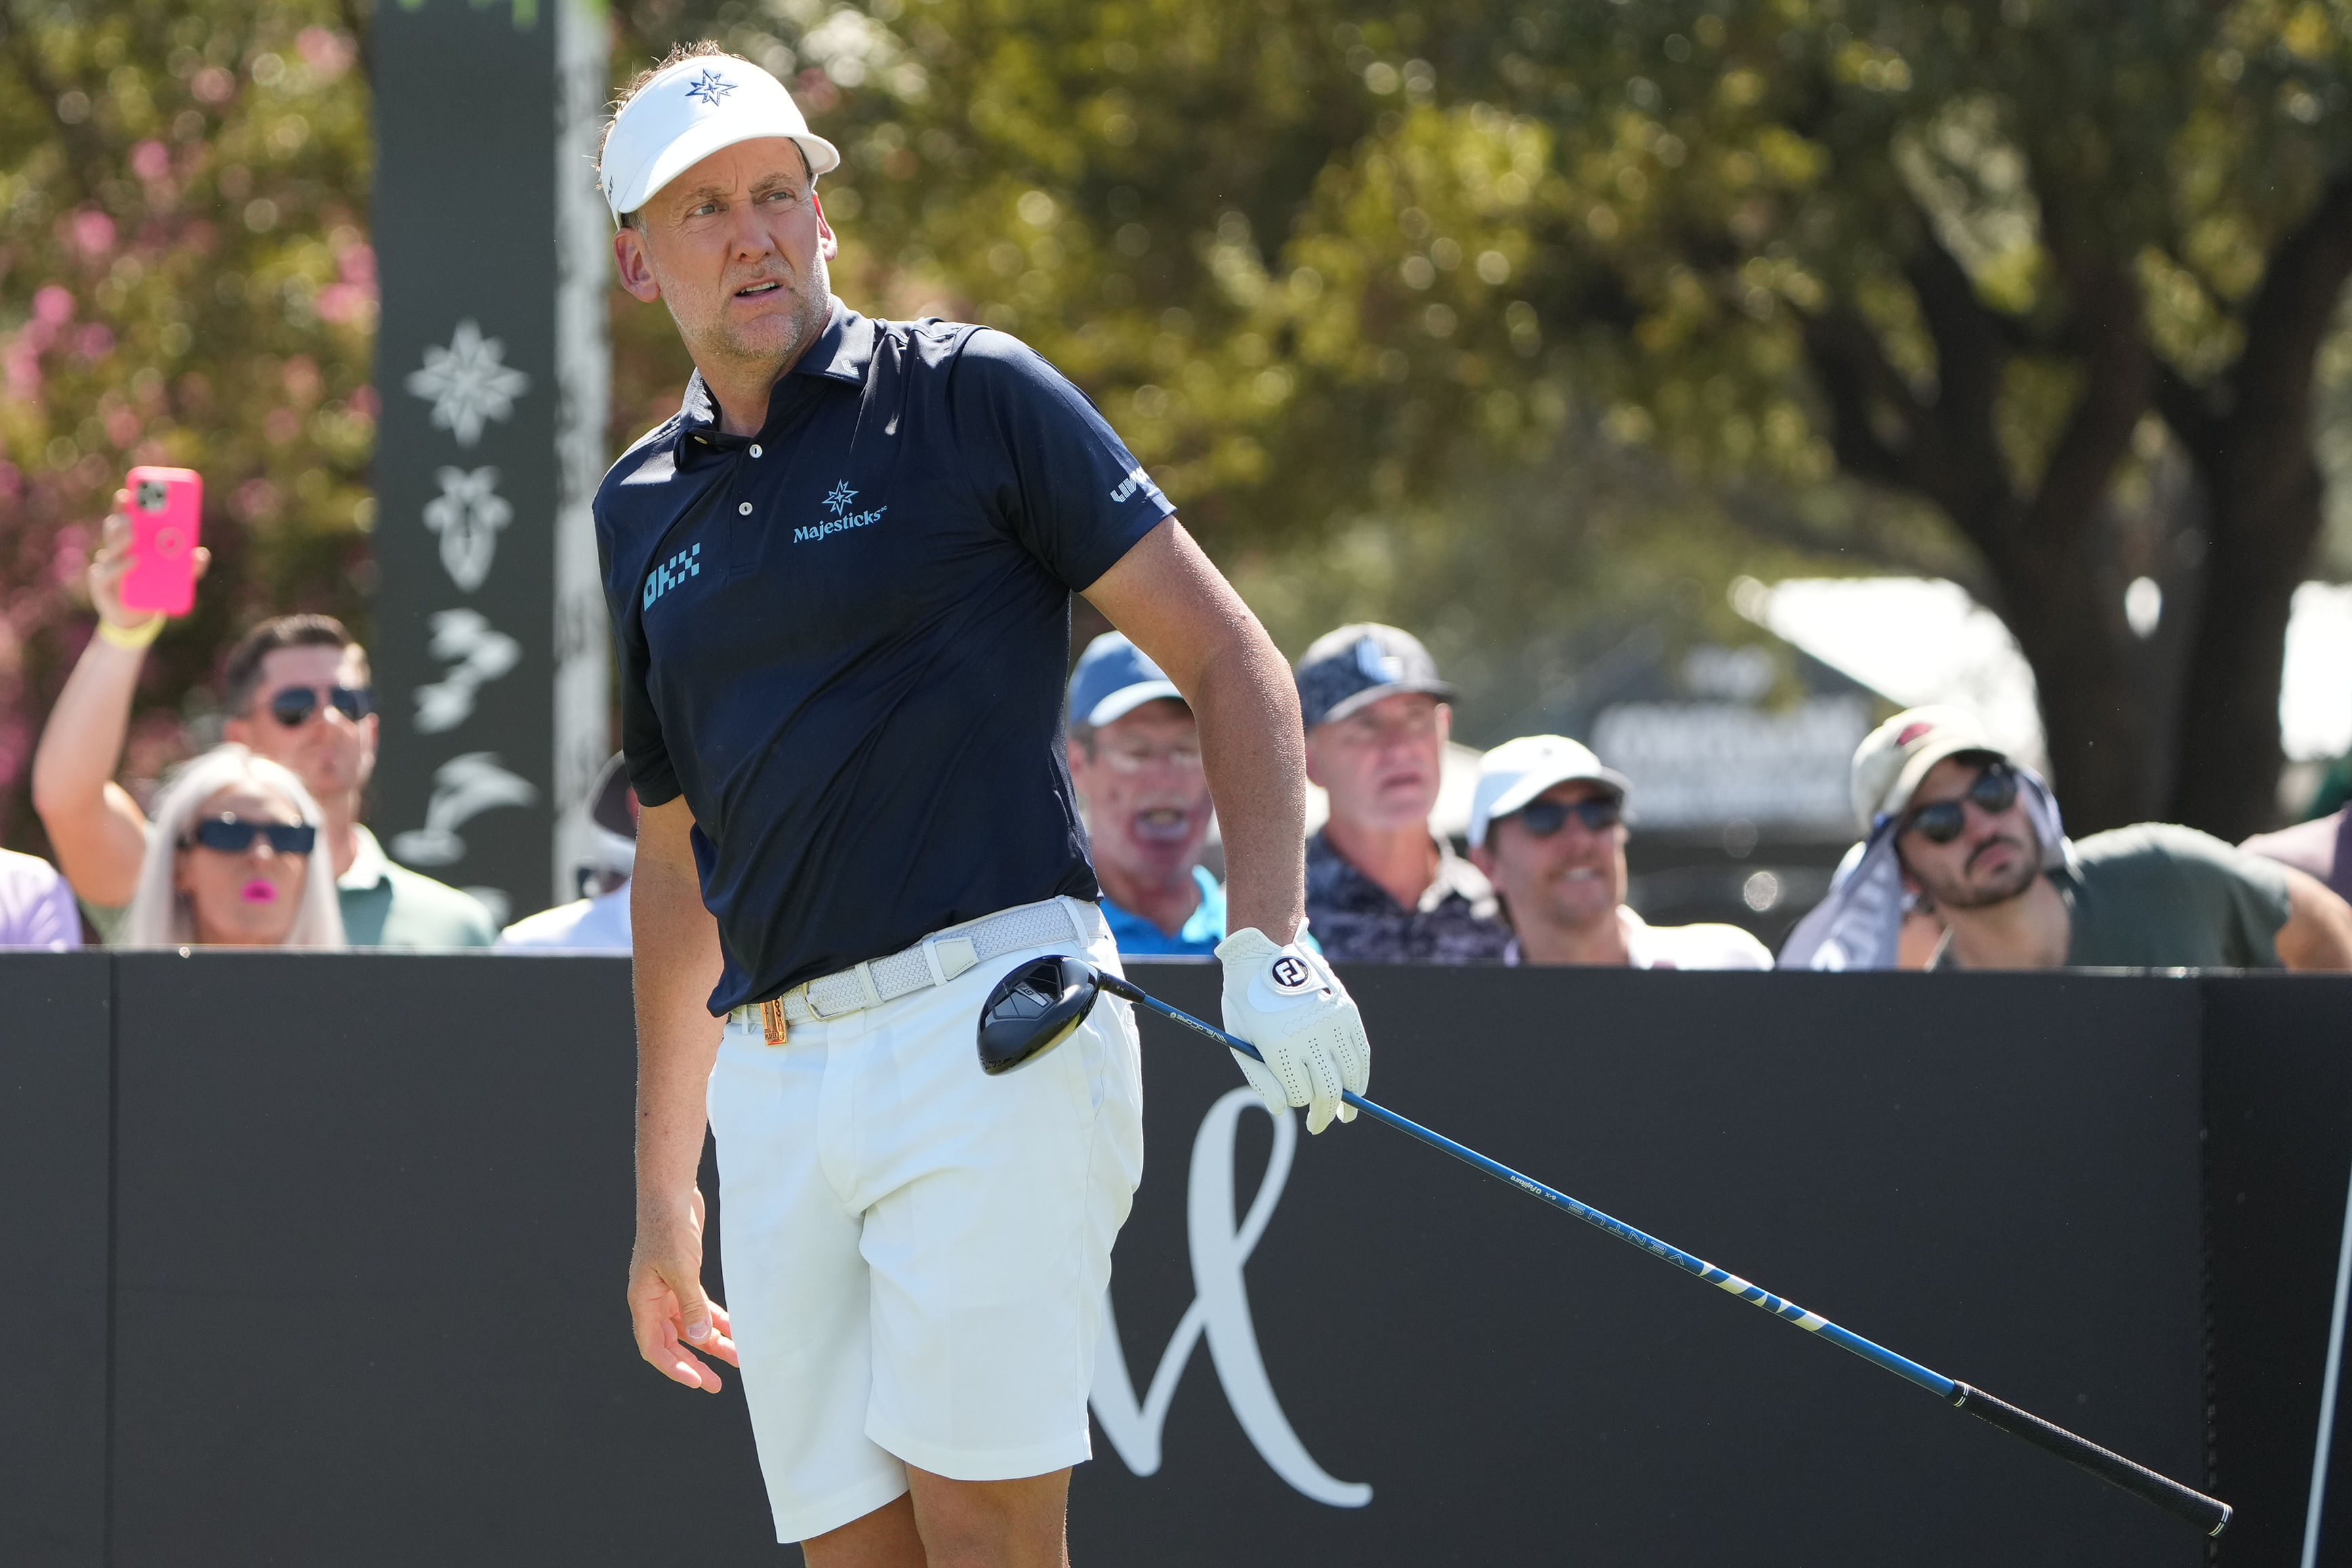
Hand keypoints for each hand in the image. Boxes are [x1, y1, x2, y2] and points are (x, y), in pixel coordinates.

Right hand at [88, 492, 210, 631]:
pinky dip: (121, 566)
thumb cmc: (155, 587)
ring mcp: (106, 566)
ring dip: (121, 540)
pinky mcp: (100, 584)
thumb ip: (190, 566)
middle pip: (114, 530)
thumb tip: (200, 554)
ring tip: (133, 534)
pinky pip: (107, 573)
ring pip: (109, 548)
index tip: (128, 493)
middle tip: (135, 516)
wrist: (137, 615)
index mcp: (131, 542)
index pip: (124, 517)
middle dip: (122, 520)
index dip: (123, 505)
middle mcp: (115, 550)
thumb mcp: (178, 577)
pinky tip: (133, 561)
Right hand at [627, 1186, 738, 1391]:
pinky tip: (734, 1329)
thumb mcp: (682, 1270)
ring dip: (711, 1341)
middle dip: (695, 1363)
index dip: (674, 1368)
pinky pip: (698, 1307)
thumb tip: (700, 1340)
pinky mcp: (684, 1277)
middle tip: (717, 1384)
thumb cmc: (669, 1228)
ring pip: (689, 1326)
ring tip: (738, 1357)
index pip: (654, 1347)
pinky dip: (715, 1318)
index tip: (698, 1381)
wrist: (671, 1193)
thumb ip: (691, 1305)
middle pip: (672, 1342)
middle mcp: (652, 1300)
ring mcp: (668, 1289)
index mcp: (643, 1301)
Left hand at [1216, 927, 1370, 1133]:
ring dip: (1350, 1099)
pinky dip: (1361, 1073)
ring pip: (1351, 1075)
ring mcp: (1331, 1023)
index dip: (1296, 1102)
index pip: (1299, 1094)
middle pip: (1328, 1091)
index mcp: (1279, 1046)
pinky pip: (1361, 1051)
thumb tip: (1280, 1110)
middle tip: (1319, 1126)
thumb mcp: (1239, 1040)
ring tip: (1347, 1114)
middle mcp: (1309, 1036)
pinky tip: (1356, 1087)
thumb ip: (1259, 1078)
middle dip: (1324, 1115)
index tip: (1294, 1101)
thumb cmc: (1245, 1001)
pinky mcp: (1346, 1011)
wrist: (1264, 952)